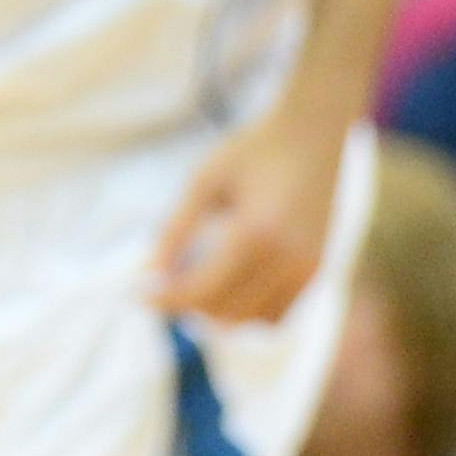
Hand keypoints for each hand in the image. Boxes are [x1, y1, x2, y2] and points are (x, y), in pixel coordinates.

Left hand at [152, 96, 348, 322]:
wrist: (312, 136)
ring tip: (189, 280)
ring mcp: (310, 269)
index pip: (202, 290)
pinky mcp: (319, 271)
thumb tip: (148, 272)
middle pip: (225, 311)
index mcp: (256, 234)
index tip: (136, 294)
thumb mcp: (203, 182)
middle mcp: (289, 259)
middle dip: (186, 306)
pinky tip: (224, 282)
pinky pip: (277, 312)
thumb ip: (175, 230)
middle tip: (159, 283)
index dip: (165, 299)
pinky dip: (247, 309)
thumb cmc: (252, 152)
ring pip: (253, 320)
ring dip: (217, 311)